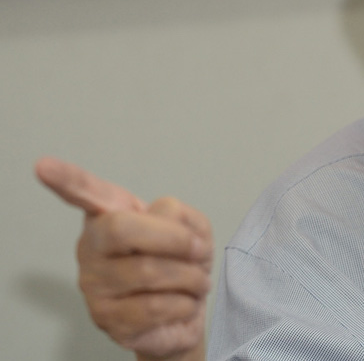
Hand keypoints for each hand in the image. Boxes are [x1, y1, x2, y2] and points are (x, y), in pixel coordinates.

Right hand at [36, 157, 211, 360]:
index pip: (85, 193)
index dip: (66, 180)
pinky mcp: (106, 318)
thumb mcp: (192, 227)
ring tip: (196, 280)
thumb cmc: (182, 263)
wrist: (185, 312)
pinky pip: (155, 306)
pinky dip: (184, 303)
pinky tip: (183, 303)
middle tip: (198, 249)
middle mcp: (92, 247)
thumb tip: (163, 224)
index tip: (44, 166)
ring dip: (189, 276)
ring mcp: (94, 285)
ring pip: (147, 271)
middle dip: (173, 238)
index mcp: (110, 216)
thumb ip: (179, 217)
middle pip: (121, 228)